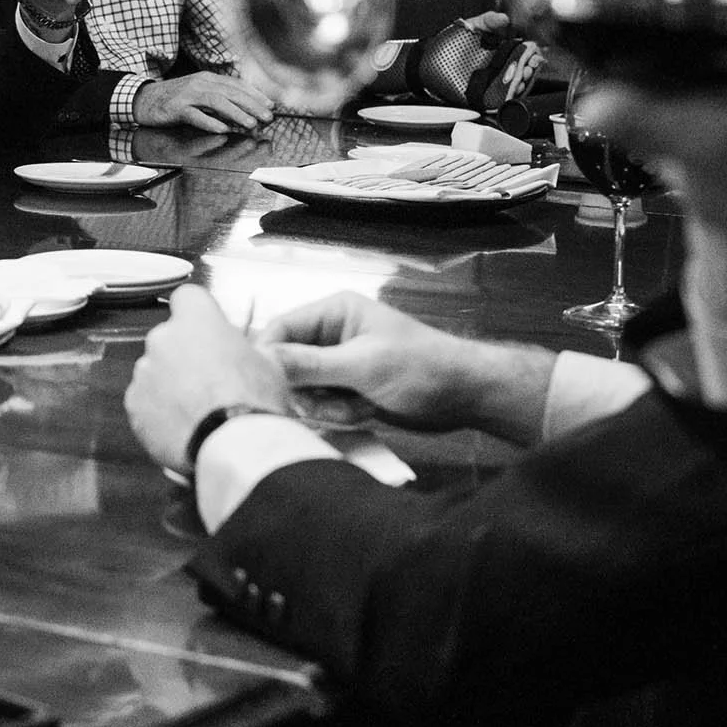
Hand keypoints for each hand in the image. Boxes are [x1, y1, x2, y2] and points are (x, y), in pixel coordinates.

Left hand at [124, 285, 292, 472]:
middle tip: (209, 381)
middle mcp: (163, 339)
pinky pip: (144, 401)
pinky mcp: (134, 404)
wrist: (233, 445)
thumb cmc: (254, 401)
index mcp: (196, 320)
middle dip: (184, 355)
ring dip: (170, 384)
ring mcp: (145, 371)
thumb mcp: (270, 364)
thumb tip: (250, 354)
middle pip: (170, 338)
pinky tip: (182, 427)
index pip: (188, 297)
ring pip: (155, 371)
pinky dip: (158, 411)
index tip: (210, 332)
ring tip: (197, 411)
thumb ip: (249, 350)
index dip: (198, 315)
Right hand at [133, 71, 274, 132]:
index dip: (255, 95)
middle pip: (230, 92)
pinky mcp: (175, 108)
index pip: (236, 85)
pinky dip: (209, 122)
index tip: (270, 106)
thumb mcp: (198, 93)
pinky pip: (195, 115)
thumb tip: (243, 109)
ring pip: (216, 101)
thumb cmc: (173, 99)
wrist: (143, 99)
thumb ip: (218, 98)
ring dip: (235, 112)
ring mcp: (187, 95)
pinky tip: (222, 129)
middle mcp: (199, 83)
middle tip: (267, 117)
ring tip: (250, 123)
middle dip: (251, 104)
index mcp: (207, 79)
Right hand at [260, 292, 555, 444]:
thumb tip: (260, 362)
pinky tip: (365, 412)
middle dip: (304, 389)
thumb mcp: (363, 364)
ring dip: (325, 406)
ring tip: (357, 407)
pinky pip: (323, 405)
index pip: (280, 329)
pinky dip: (338, 414)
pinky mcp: (348, 389)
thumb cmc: (420, 369)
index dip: (267, 358)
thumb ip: (310, 364)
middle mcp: (331, 335)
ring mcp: (339, 364)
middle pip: (287, 363)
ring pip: (304, 389)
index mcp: (333, 312)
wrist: (466, 397)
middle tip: (326, 403)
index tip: (263, 389)